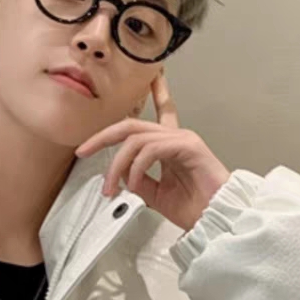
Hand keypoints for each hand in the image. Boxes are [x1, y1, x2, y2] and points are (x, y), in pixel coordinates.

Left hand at [74, 72, 230, 232]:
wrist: (216, 218)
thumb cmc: (195, 208)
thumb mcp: (155, 195)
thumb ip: (138, 180)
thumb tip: (121, 175)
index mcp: (169, 146)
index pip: (157, 113)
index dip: (152, 92)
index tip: (143, 81)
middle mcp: (175, 137)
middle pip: (131, 125)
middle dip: (102, 137)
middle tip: (83, 150)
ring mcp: (182, 139)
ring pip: (135, 140)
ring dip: (116, 165)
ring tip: (111, 188)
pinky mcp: (188, 146)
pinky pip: (151, 150)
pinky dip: (136, 168)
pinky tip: (133, 184)